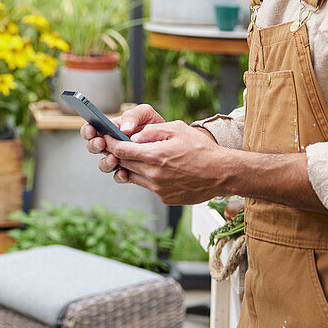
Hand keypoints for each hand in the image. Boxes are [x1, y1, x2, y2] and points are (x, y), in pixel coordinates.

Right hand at [81, 104, 164, 181]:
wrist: (172, 143)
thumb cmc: (155, 125)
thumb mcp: (145, 114)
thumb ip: (133, 115)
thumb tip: (123, 129)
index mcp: (111, 129)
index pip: (92, 129)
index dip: (88, 130)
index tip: (93, 131)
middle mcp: (112, 145)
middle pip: (93, 147)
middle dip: (94, 145)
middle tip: (102, 144)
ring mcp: (118, 159)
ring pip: (104, 164)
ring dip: (106, 162)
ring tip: (114, 159)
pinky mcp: (128, 171)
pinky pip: (118, 176)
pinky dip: (119, 175)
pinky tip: (124, 172)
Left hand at [100, 121, 225, 204]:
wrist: (222, 173)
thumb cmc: (201, 148)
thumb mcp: (176, 129)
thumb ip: (151, 131)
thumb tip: (132, 135)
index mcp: (154, 156)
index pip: (121, 150)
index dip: (110, 143)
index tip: (105, 137)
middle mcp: (153, 175)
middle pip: (124, 164)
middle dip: (119, 154)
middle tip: (118, 145)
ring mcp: (159, 189)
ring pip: (134, 177)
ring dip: (132, 166)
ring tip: (140, 156)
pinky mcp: (165, 198)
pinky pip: (148, 186)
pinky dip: (147, 177)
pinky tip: (158, 169)